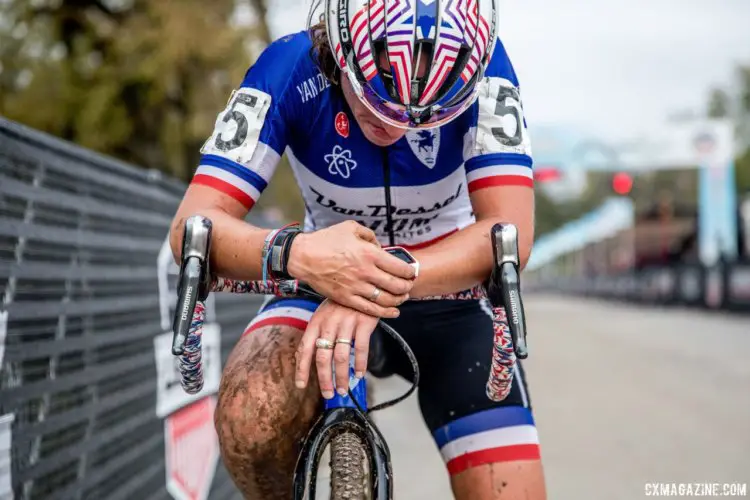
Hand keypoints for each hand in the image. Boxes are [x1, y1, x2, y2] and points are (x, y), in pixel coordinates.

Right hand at [287, 220, 415, 317]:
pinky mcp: (346, 298)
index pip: (399, 267)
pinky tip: (393, 312)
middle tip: (409, 285)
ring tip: (402, 298)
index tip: (412, 272)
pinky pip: (370, 309)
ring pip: (385, 300)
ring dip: (398, 300)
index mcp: (369, 253)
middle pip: (396, 285)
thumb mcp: (350, 228)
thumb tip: (380, 246)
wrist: (303, 256)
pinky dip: (385, 313)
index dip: (410, 271)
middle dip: (407, 287)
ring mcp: (356, 287)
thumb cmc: (326, 240)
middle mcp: (365, 272)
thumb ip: (370, 236)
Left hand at [295, 299, 378, 398]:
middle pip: (323, 357)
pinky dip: (360, 364)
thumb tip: (305, 358)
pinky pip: (361, 348)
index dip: (302, 369)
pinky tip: (359, 373)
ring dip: (341, 376)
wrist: (365, 284)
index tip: (301, 385)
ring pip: (341, 356)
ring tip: (344, 389)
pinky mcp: (364, 322)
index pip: (305, 349)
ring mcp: (346, 322)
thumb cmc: (342, 304)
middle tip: (328, 394)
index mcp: (316, 321)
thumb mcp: (324, 314)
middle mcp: (329, 323)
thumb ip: (317, 334)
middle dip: (324, 379)